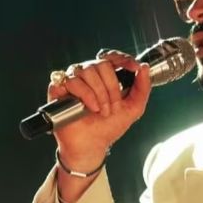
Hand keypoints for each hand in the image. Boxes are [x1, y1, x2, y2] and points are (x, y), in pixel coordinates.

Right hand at [48, 49, 150, 171]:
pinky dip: (85, 94)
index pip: (112, 57)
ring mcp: (73, 80)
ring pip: (87, 70)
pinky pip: (71, 81)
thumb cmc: (110, 126)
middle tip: (113, 106)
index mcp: (106, 76)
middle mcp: (89, 75)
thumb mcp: (134, 108)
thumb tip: (145, 67)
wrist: (92, 145)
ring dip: (99, 93)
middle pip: (101, 64)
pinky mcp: (58, 89)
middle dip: (112, 87)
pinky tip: (89, 108)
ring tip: (101, 110)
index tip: (135, 67)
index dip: (123, 59)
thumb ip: (142, 87)